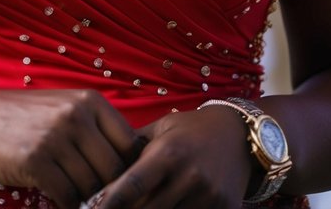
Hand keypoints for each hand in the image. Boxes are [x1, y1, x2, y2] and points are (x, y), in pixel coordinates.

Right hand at [0, 87, 141, 208]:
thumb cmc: (23, 118)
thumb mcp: (63, 110)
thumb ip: (95, 130)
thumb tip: (129, 167)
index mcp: (89, 101)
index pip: (129, 144)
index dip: (128, 171)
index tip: (121, 186)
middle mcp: (76, 115)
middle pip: (113, 169)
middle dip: (109, 191)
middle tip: (101, 201)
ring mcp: (55, 137)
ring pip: (91, 186)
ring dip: (87, 201)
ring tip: (81, 202)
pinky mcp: (35, 161)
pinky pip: (67, 197)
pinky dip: (68, 206)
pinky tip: (61, 203)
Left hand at [98, 106, 252, 208]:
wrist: (239, 136)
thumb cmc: (191, 130)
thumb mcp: (162, 129)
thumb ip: (134, 147)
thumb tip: (100, 164)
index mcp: (170, 152)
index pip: (133, 184)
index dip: (110, 200)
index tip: (91, 207)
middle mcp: (190, 175)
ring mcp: (209, 196)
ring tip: (137, 206)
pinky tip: (167, 208)